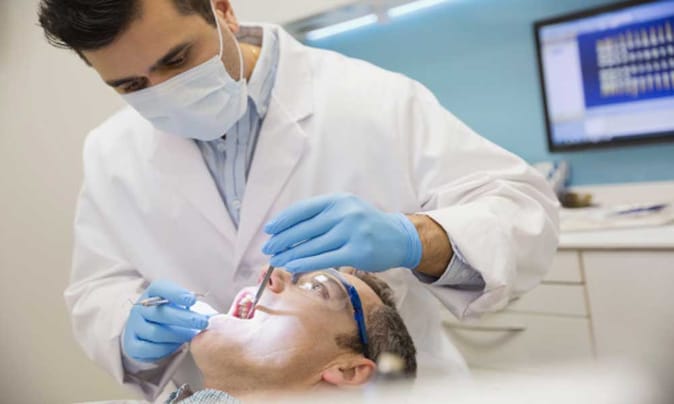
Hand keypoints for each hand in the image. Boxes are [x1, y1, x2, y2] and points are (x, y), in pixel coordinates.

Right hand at [122, 280, 209, 362]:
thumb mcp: (177, 305)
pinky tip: (177, 345)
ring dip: (178, 335)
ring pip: (156, 332)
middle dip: (184, 318)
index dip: (176, 293)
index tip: (192, 300)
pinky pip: (149, 348)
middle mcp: (140, 309)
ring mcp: (134, 327)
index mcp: (151, 294)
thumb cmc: (168, 314)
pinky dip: (165, 348)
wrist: (145, 332)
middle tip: (203, 323)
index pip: (160, 288)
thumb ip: (190, 305)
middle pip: (161, 312)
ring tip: (192, 335)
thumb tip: (210, 314)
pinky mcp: (132, 345)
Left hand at [262, 193, 421, 272]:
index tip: (270, 230)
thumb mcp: (346, 209)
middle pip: (304, 229)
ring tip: (277, 260)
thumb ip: (322, 215)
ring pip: (312, 246)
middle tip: (268, 249)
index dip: (283, 220)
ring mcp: (351, 232)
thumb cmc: (366, 224)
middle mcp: (344, 213)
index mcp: (338, 200)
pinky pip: (324, 259)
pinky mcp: (357, 252)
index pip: (303, 209)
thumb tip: (288, 229)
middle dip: (282, 240)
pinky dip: (305, 263)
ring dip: (290, 254)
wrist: (398, 237)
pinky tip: (293, 266)